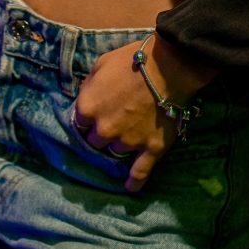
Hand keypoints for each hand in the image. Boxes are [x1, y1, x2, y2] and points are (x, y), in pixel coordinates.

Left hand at [74, 33, 217, 192]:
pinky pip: (139, 172)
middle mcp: (104, 129)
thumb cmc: (133, 59)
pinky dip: (134, 181)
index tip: (97, 112)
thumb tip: (87, 97)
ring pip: (116, 152)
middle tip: (114, 121)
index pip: (80, 122)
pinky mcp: (150, 149)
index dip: (89, 116)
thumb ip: (90, 85)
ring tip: (128, 136)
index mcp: (88, 107)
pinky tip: (130, 188)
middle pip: (96, 141)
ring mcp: (127, 142)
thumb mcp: (102, 63)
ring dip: (119, 145)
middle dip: (102, 132)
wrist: (168, 67)